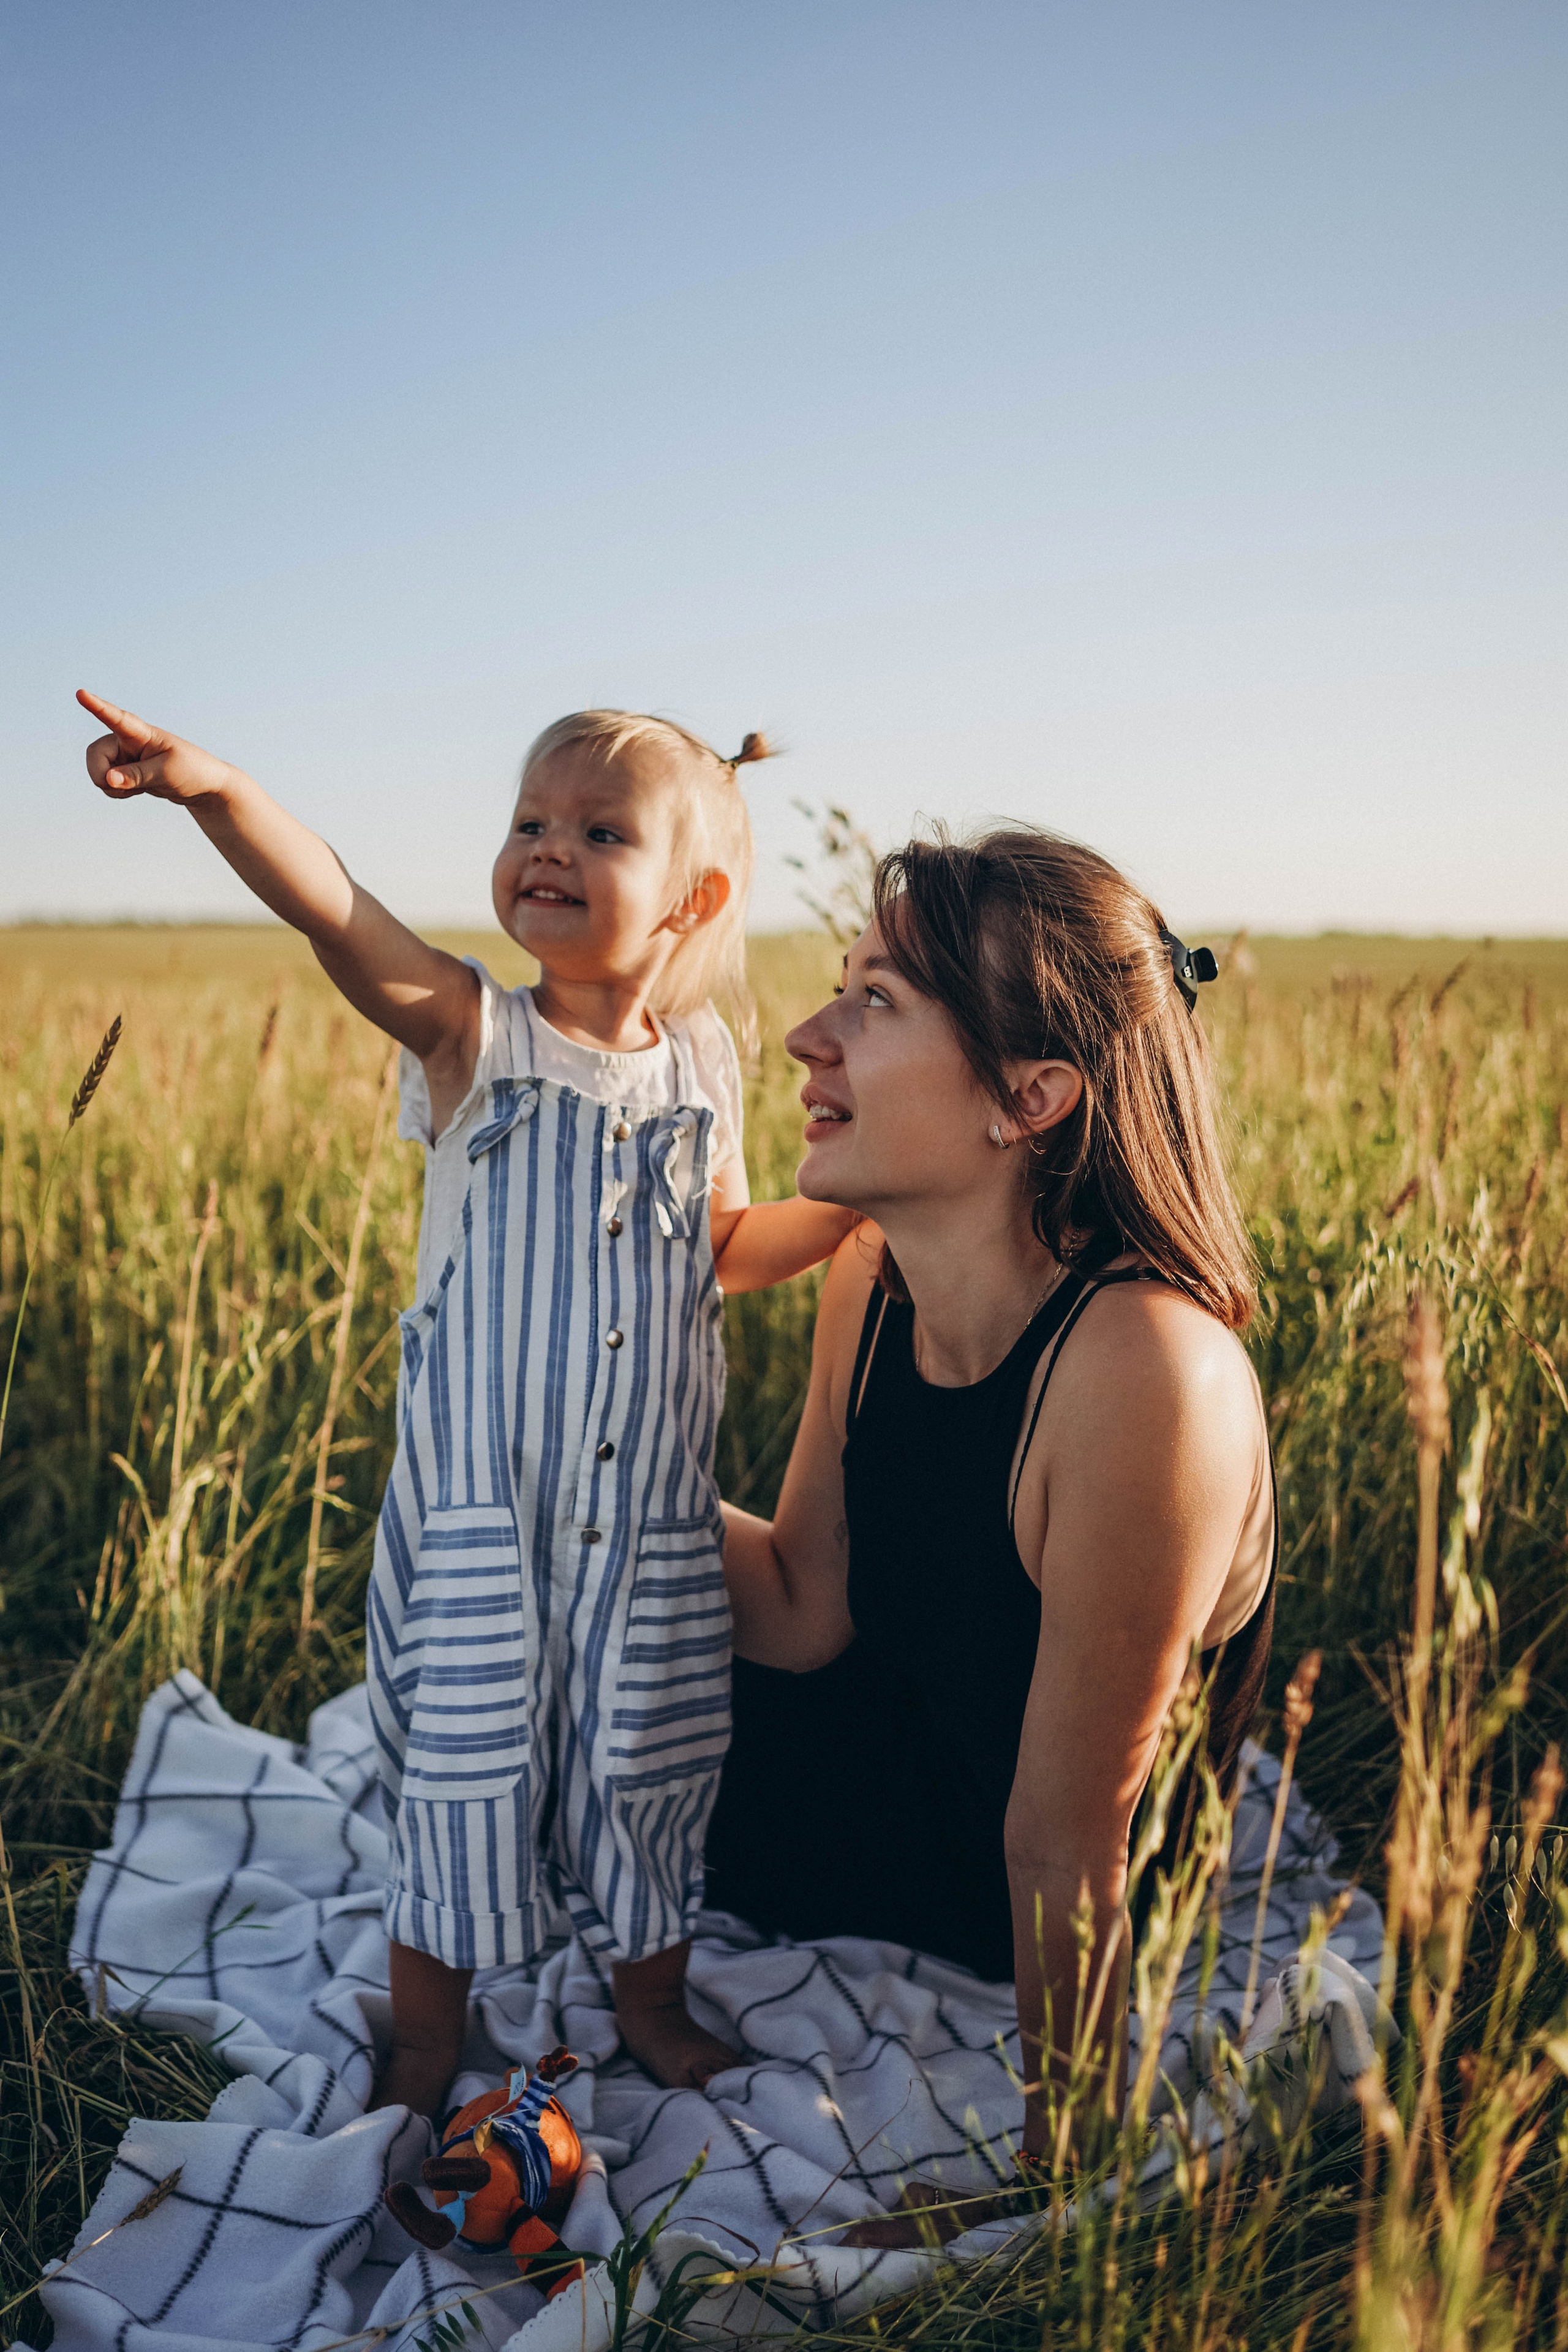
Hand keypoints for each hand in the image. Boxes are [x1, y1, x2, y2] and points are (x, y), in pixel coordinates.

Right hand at [78, 689, 237, 806]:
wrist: (203, 786)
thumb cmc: (191, 770)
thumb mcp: (166, 773)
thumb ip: (136, 776)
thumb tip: (108, 780)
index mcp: (141, 734)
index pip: (116, 719)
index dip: (97, 706)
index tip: (80, 693)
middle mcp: (128, 741)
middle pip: (95, 754)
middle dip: (99, 775)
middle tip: (118, 787)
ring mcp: (124, 756)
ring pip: (99, 772)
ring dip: (111, 786)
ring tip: (139, 787)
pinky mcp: (125, 771)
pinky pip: (107, 783)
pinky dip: (116, 791)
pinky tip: (136, 790)